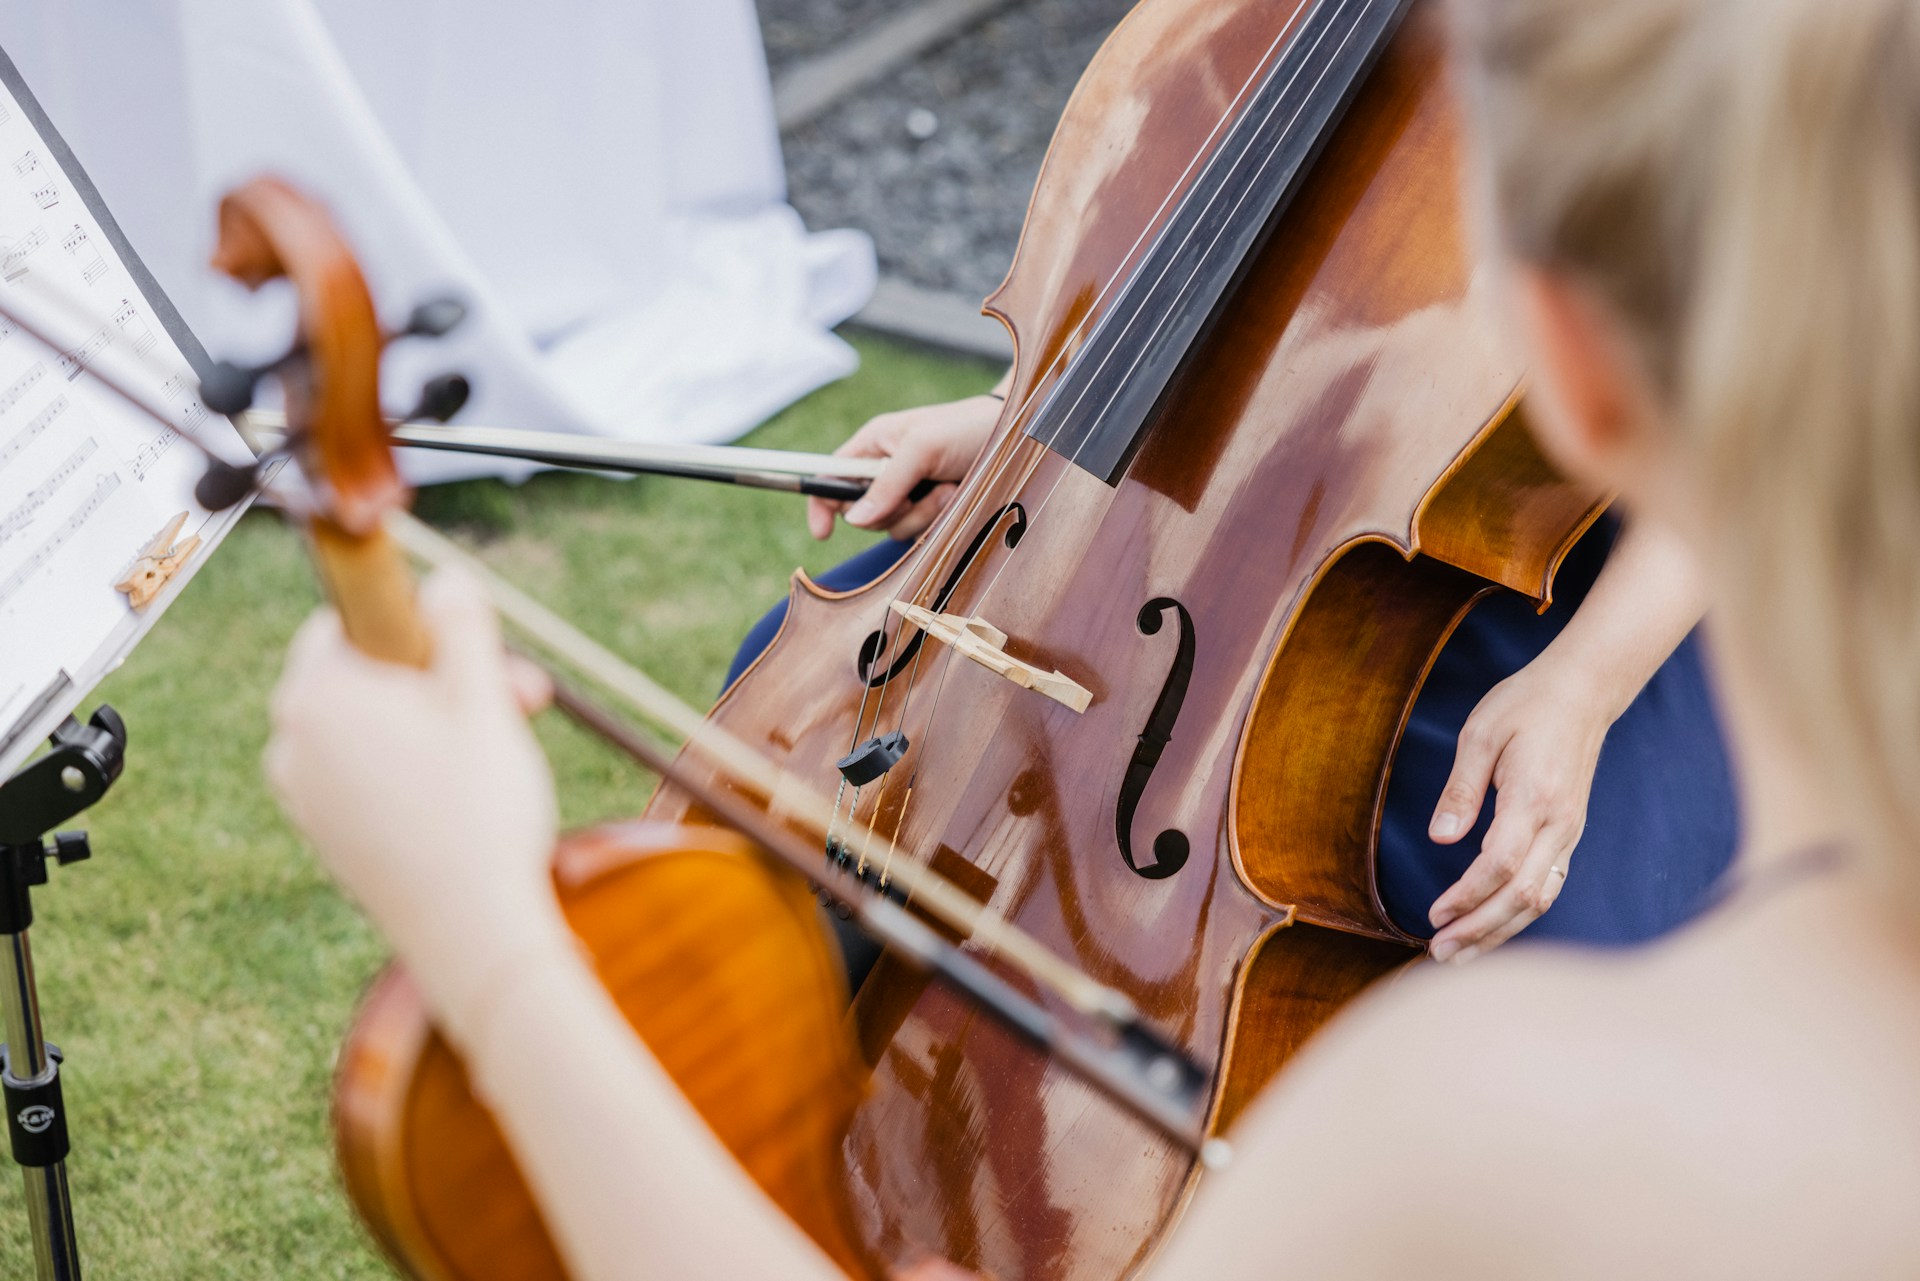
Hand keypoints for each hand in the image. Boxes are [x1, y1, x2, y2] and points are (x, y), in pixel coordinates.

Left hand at [266, 569, 567, 1043]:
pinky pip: (367, 775)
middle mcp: (292, 740)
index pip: (349, 619)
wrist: (471, 932)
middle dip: (445, 677)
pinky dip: (415, 769)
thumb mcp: (482, 697)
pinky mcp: (327, 836)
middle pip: (367, 674)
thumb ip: (462, 623)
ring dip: (438, 722)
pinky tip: (471, 795)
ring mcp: (304, 794)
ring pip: (371, 727)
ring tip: (505, 748)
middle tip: (522, 698)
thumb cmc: (478, 811)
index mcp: (316, 693)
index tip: (478, 652)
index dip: (421, 624)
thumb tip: (446, 578)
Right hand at [807, 394, 1000, 540]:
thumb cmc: (964, 428)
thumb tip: (854, 520)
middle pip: (862, 513)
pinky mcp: (930, 509)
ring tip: (946, 488)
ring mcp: (908, 492)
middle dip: (889, 509)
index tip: (823, 532)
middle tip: (916, 491)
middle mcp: (885, 471)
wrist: (1012, 436)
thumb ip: (886, 483)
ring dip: (921, 513)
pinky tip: (954, 496)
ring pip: (892, 527)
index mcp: (873, 446)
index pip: (830, 478)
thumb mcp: (921, 448)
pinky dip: (936, 519)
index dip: (822, 504)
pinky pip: (918, 532)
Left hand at [1424, 656, 1614, 963]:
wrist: (1583, 692)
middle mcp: (1559, 824)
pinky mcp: (1569, 834)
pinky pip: (1548, 885)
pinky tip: (1493, 928)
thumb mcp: (1481, 733)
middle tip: (1439, 953)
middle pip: (1522, 895)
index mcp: (1533, 798)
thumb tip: (1440, 837)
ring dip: (1499, 931)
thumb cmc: (1525, 705)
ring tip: (1460, 954)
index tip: (1433, 915)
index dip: (1466, 897)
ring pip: (1539, 899)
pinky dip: (1519, 914)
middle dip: (1480, 930)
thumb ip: (1460, 788)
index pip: (1499, 865)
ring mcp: (1569, 832)